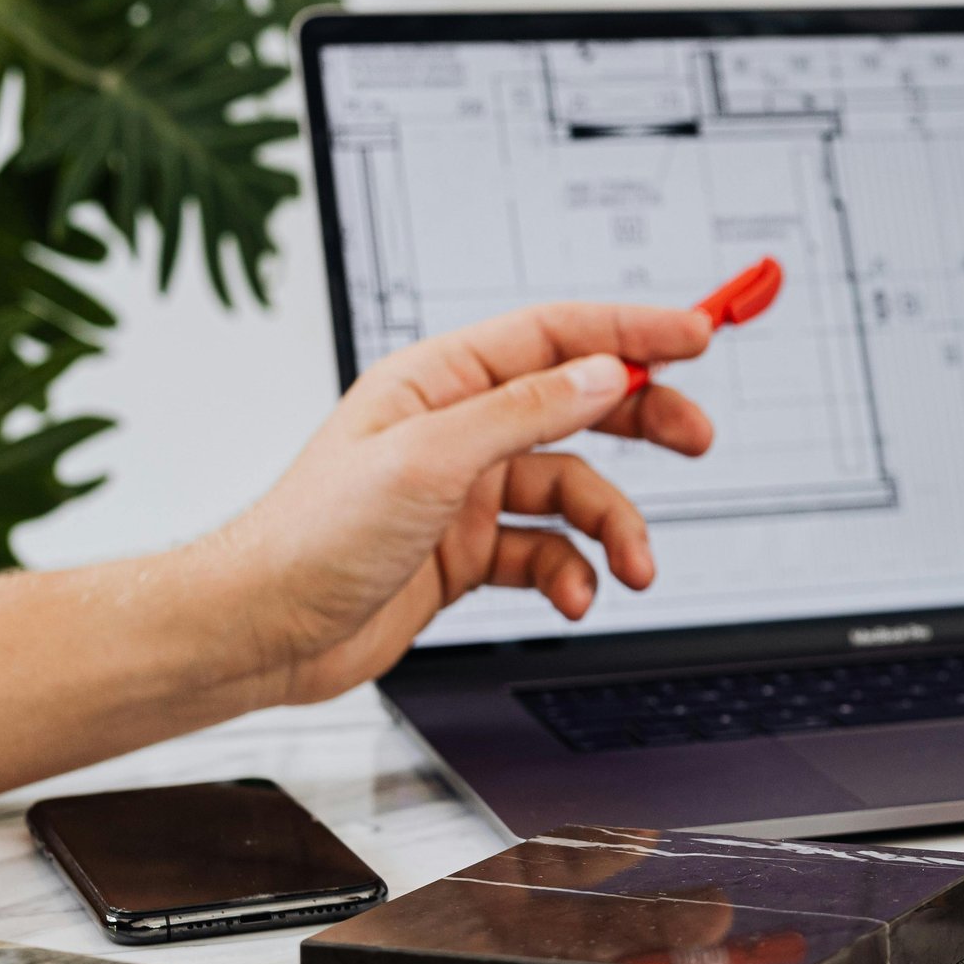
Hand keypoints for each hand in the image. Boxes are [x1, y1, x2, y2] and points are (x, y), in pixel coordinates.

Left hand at [203, 302, 714, 703]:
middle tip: (699, 436)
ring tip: (634, 566)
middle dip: (645, 422)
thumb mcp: (429, 461)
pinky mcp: (469, 551)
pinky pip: (548, 551)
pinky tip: (573, 596)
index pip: (554, 336)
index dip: (631, 331)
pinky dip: (571, 574)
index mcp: (439, 382)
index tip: (696, 333)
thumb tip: (601, 373)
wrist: (264, 632)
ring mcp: (466, 492)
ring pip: (573, 491)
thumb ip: (524, 411)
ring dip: (613, 528)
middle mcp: (458, 429)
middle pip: (579, 405)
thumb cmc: (312, 537)